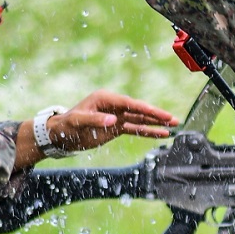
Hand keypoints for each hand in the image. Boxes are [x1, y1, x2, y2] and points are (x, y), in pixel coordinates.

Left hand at [13, 91, 179, 169]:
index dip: (145, 109)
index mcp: (105, 99)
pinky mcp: (116, 127)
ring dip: (156, 123)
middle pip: (139, 110)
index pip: (129, 103)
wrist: (60, 135)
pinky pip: (135, 129)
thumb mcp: (78, 122)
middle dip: (156, 115)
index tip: (158, 114)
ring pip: (140, 119)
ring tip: (174, 125)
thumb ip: (95, 120)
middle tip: (173, 118)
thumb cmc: (67, 125)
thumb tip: (114, 121)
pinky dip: (148, 131)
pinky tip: (161, 134)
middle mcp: (114, 105)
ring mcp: (117, 116)